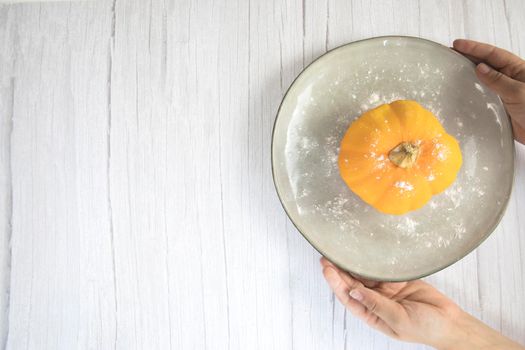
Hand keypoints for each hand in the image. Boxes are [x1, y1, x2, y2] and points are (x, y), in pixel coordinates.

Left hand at [320, 258, 523, 348]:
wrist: (451, 322)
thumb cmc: (426, 328)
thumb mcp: (398, 319)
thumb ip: (376, 305)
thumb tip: (353, 292)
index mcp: (371, 314)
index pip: (347, 296)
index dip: (335, 282)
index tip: (326, 268)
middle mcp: (374, 301)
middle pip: (351, 284)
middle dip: (337, 271)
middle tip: (326, 256)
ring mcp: (385, 290)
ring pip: (362, 275)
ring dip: (350, 265)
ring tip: (338, 251)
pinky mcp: (396, 280)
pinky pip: (379, 269)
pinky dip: (369, 262)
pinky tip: (359, 253)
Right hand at [453, 39, 524, 144]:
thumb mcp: (517, 91)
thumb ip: (498, 80)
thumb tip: (479, 67)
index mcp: (518, 69)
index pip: (493, 54)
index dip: (475, 48)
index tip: (457, 44)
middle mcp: (510, 78)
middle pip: (487, 63)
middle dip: (469, 56)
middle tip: (450, 53)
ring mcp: (503, 91)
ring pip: (483, 78)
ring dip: (469, 73)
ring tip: (452, 69)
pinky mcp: (499, 105)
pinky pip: (483, 94)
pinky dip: (472, 91)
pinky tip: (461, 91)